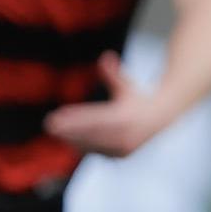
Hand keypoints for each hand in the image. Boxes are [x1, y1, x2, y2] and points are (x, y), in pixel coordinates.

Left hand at [43, 53, 166, 158]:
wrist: (161, 118)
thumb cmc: (138, 99)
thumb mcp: (126, 85)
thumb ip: (113, 74)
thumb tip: (105, 56)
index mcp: (126, 118)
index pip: (94, 119)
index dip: (74, 118)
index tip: (56, 116)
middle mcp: (126, 135)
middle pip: (90, 133)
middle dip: (68, 129)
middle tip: (49, 124)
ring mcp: (124, 147)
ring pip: (92, 145)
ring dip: (72, 138)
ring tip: (56, 131)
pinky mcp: (121, 155)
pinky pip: (97, 151)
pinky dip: (82, 145)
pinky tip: (68, 139)